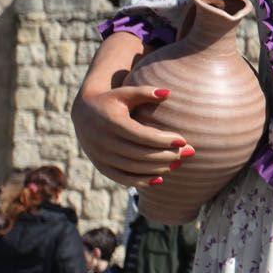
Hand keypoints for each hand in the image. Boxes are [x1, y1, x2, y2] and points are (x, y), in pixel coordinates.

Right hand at [71, 80, 191, 186]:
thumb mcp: (125, 92)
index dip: (163, 140)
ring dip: (158, 168)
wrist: (84, 113)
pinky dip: (141, 181)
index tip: (183, 140)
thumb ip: (144, 92)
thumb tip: (168, 92)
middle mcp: (104, 142)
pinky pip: (122, 178)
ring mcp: (101, 156)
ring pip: (133, 168)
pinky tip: (160, 179)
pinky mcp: (101, 166)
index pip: (141, 135)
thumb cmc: (112, 100)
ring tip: (178, 164)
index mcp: (111, 123)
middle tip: (188, 154)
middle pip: (140, 154)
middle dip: (166, 155)